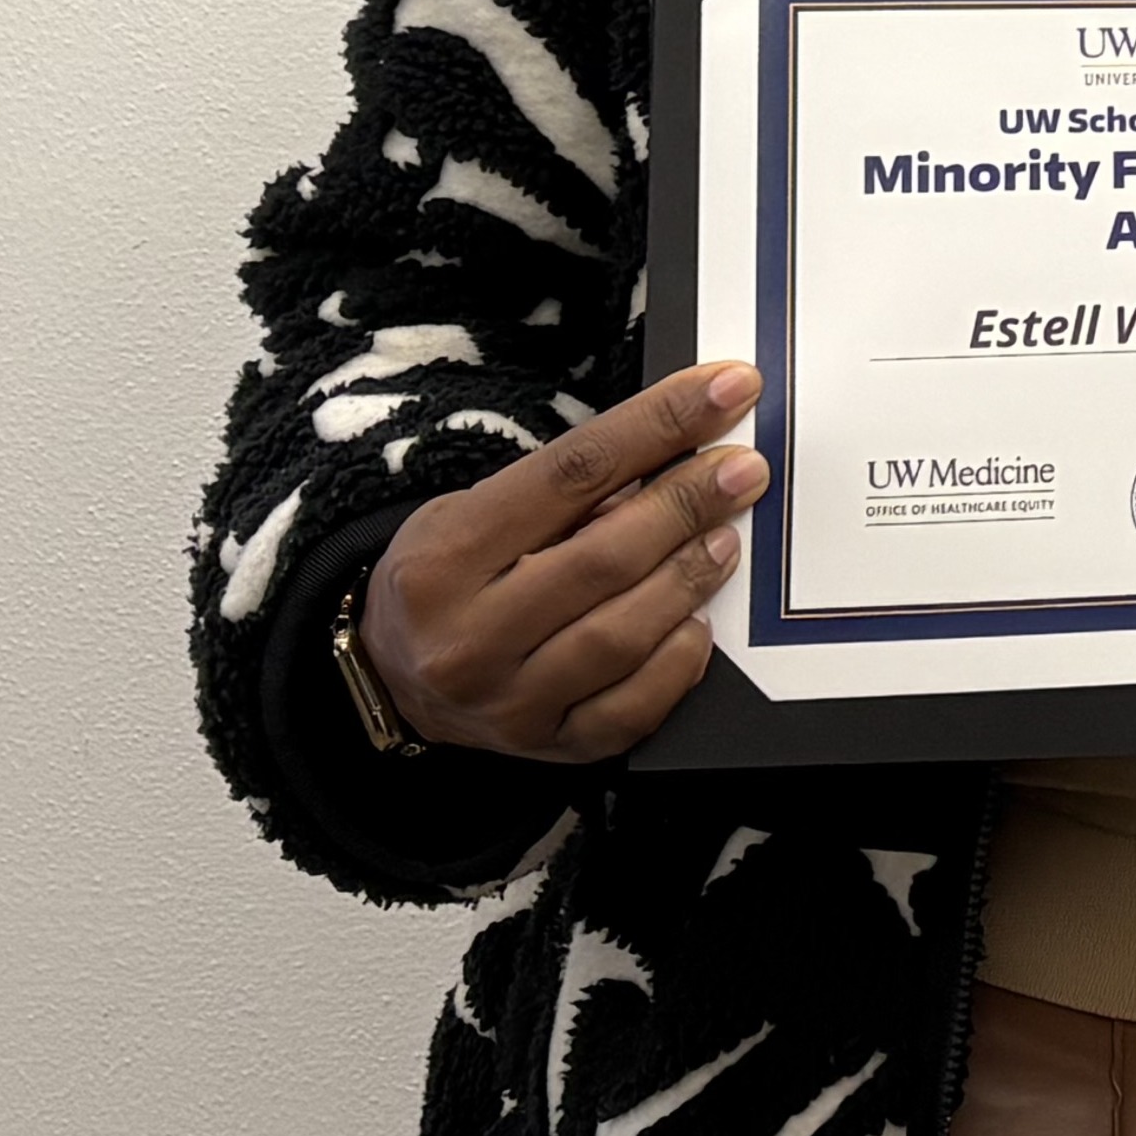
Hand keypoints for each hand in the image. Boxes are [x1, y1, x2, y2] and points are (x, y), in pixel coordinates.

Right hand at [359, 363, 769, 762]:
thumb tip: (675, 450)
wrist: (392, 679)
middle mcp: (470, 635)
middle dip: (688, 504)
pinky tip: (697, 622)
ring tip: (727, 537)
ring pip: (621, 636)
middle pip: (604, 557)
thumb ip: (564, 490)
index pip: (571, 472)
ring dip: (689, 578)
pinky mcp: (545, 746)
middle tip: (744, 469)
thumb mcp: (476, 511)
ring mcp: (507, 701)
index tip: (726, 389)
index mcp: (446, 556)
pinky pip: (630, 710)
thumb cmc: (451, 577)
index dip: (658, 424)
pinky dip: (677, 663)